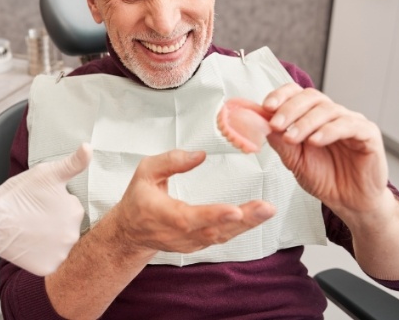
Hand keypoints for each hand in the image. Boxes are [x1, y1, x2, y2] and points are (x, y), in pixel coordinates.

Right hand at [0, 143, 91, 275]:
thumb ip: (74, 162)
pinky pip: (52, 260)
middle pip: (69, 226)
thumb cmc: (18, 195)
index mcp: (76, 211)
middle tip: (37, 216)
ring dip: (53, 238)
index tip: (43, 202)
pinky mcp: (48, 268)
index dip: (58, 204)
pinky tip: (32, 244)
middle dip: (57, 221)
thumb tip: (89, 147)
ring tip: (34, 229)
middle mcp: (74, 235)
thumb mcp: (48, 173)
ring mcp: (61, 254)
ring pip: (62, 243)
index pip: (73, 207)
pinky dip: (44, 254)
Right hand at [112, 150, 275, 254]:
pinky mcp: (198, 243)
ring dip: (247, 224)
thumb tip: (200, 155)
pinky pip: (221, 237)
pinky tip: (256, 217)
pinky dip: (240, 228)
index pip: (190, 218)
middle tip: (266, 208)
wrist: (131, 232)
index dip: (213, 215)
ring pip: (221, 236)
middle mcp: (179, 233)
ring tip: (267, 210)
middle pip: (214, 230)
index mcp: (164, 215)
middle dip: (243, 220)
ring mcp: (190, 242)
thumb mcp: (145, 172)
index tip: (235, 210)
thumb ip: (170, 161)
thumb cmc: (138, 200)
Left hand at [262, 83, 387, 216]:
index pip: (296, 93)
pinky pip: (349, 125)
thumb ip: (279, 141)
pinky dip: (329, 131)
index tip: (266, 107)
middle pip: (310, 97)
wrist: (348, 201)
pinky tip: (315, 141)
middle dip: (289, 109)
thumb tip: (260, 123)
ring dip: (305, 122)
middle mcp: (331, 114)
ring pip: (327, 109)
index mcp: (311, 115)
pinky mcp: (368, 134)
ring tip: (291, 137)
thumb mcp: (293, 160)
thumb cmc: (323, 177)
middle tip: (276, 124)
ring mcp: (350, 121)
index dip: (281, 96)